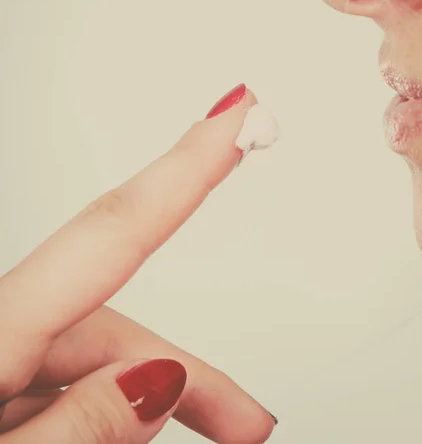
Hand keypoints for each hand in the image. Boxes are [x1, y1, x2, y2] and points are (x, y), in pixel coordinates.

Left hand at [0, 84, 278, 442]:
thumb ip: (74, 429)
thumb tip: (157, 378)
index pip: (109, 233)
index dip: (185, 166)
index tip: (234, 112)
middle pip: (114, 321)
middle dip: (194, 370)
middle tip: (252, 418)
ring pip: (97, 360)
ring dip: (162, 398)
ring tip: (220, 434)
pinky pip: (66, 385)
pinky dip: (109, 409)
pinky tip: (135, 434)